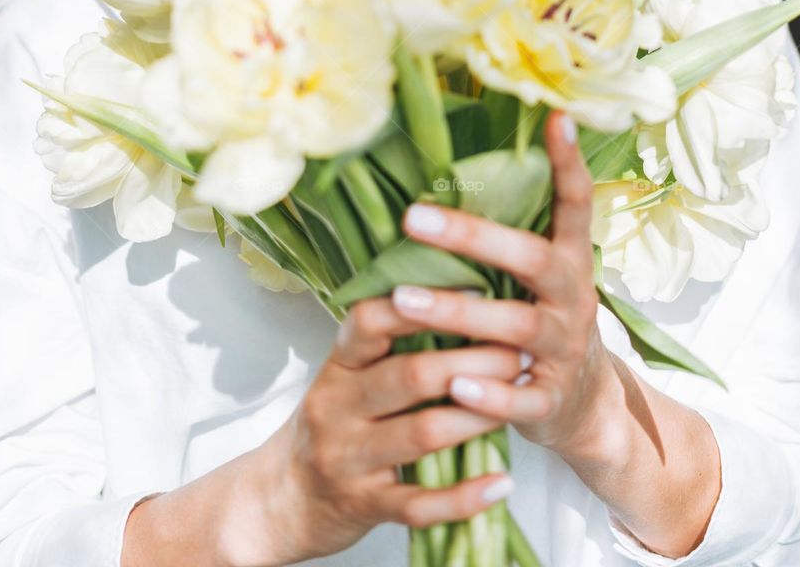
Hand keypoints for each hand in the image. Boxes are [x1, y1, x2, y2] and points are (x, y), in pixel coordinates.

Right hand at [231, 297, 527, 564]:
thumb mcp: (344, 375)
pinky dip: (465, 496)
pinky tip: (502, 483)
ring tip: (519, 400)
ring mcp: (349, 459)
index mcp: (337, 366)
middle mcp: (336, 407)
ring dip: (478, 416)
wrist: (280, 500)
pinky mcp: (365, 506)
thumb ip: (385, 344)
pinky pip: (420, 504)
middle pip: (409, 374)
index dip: (421, 305)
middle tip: (519, 349)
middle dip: (471, 359)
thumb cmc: (330, 423)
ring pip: (421, 433)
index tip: (476, 292)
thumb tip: (453, 294)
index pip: (370, 321)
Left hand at [394, 109, 614, 459]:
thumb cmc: (540, 320)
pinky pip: (520, 398)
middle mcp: (573, 297)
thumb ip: (508, 233)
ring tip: (404, 299)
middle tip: (412, 217)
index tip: (558, 117)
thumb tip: (448, 164)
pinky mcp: (550, 400)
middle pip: (532, 259)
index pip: (575, 203)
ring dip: (460, 312)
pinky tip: (454, 387)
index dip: (568, 162)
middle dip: (474, 237)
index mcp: (570, 259)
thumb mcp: (538, 277)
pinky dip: (488, 395)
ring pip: (519, 327)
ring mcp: (565, 349)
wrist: (584, 408)